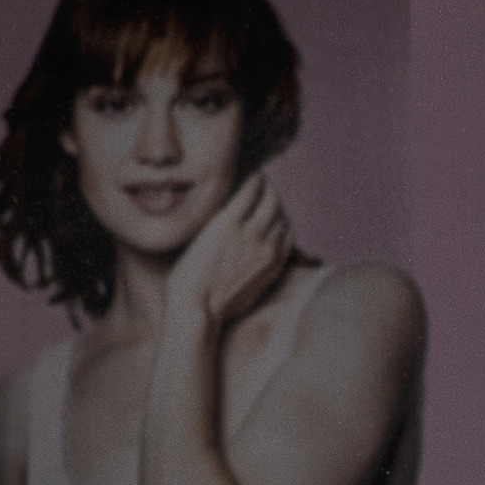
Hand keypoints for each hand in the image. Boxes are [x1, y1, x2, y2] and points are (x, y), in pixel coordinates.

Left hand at [170, 171, 293, 335]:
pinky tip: (248, 174)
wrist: (198, 310)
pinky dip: (253, 180)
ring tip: (256, 176)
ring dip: (265, 184)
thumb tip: (255, 268)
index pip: (287, 230)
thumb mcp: (249, 293)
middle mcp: (268, 246)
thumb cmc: (215, 307)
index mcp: (274, 264)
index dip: (279, 216)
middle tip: (262, 185)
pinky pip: (249, 192)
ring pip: (269, 197)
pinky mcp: (230, 224)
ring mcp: (251, 234)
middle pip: (280, 210)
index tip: (268, 208)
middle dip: (272, 195)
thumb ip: (259, 275)